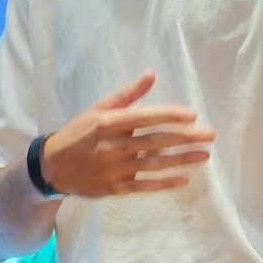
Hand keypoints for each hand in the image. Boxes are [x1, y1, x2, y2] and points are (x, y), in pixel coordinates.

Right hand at [37, 72, 212, 197]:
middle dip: (184, 138)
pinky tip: (184, 179)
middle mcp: (112, 147)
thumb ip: (127, 95)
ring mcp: (114, 170)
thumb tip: (151, 74)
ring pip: (153, 165)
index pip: (143, 117)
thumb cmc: (80, 134)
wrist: (53, 167)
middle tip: (209, 135)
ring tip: (204, 155)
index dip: (168, 115)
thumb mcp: (98, 109)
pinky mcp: (115, 188)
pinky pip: (144, 186)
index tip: (192, 115)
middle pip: (154, 142)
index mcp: (107, 124)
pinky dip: (164, 184)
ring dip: (181, 160)